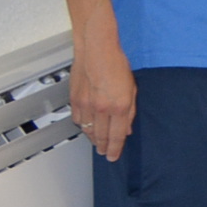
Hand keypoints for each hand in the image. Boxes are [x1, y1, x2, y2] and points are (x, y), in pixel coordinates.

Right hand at [71, 41, 137, 161]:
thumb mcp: (132, 89)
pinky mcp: (75, 100)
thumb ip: (130, 111)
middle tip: (105, 153)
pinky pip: (78, 120)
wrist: (97, 50)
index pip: (117, 135)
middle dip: (103, 147)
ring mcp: (86, 105)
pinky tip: (87, 128)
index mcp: (119, 106)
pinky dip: (83, 126)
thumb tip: (127, 128)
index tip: (114, 156)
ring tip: (97, 143)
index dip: (115, 149)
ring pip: (87, 130)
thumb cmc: (116, 64)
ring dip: (92, 139)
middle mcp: (101, 108)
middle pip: (100, 136)